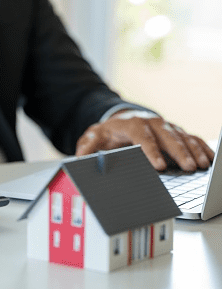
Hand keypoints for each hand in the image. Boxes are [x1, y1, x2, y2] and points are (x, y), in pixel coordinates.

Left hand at [75, 112, 213, 170]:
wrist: (119, 121)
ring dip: (192, 150)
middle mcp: (151, 123)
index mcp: (130, 124)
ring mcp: (164, 127)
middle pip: (166, 135)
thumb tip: (79, 158)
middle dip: (178, 152)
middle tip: (187, 167)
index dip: (150, 150)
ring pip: (182, 136)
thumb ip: (87, 148)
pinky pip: (191, 138)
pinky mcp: (174, 132)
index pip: (141, 136)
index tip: (158, 165)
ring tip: (200, 166)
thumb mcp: (93, 138)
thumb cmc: (107, 133)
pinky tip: (208, 159)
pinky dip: (200, 147)